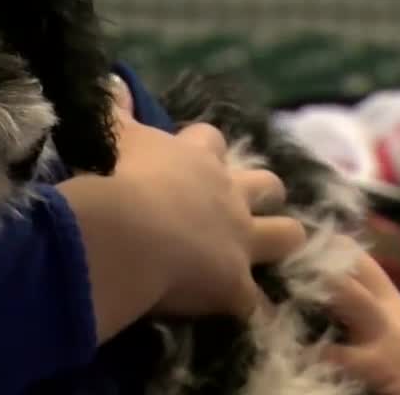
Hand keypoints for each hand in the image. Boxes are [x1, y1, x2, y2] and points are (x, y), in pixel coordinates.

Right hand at [110, 108, 305, 319]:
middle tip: (239, 208)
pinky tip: (248, 319)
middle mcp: (227, 194)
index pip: (211, 139)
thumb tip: (111, 80)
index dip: (205, 147)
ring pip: (287, 235)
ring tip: (267, 258)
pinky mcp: (237, 286)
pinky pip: (257, 304)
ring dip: (279, 242)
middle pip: (267, 183)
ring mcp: (240, 240)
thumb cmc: (115, 177)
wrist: (127, 230)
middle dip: (261, 192)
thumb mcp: (114, 137)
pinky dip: (252, 309)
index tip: (191, 156)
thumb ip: (115, 110)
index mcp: (195, 158)